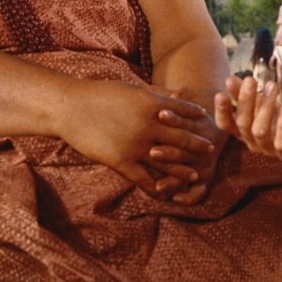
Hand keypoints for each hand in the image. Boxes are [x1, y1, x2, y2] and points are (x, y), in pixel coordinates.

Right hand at [59, 79, 215, 198]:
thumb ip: (158, 93)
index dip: (196, 119)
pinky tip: (164, 192)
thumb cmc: (101, 94)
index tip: (208, 123)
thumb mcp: (133, 88)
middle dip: (197, 145)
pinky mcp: (121, 161)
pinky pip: (144, 178)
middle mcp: (149, 125)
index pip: (183, 112)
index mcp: (151, 104)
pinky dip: (156, 186)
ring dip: (183, 170)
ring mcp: (136, 145)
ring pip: (167, 161)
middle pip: (181, 138)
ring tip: (196, 175)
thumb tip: (182, 93)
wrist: (70, 107)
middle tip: (211, 150)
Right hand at [214, 75, 281, 165]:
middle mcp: (254, 142)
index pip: (226, 125)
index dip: (222, 112)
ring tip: (272, 86)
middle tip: (250, 80)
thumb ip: (248, 95)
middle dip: (245, 101)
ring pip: (260, 131)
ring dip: (264, 107)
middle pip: (243, 124)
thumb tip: (229, 79)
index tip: (221, 93)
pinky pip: (281, 143)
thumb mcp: (265, 106)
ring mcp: (270, 150)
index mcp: (245, 131)